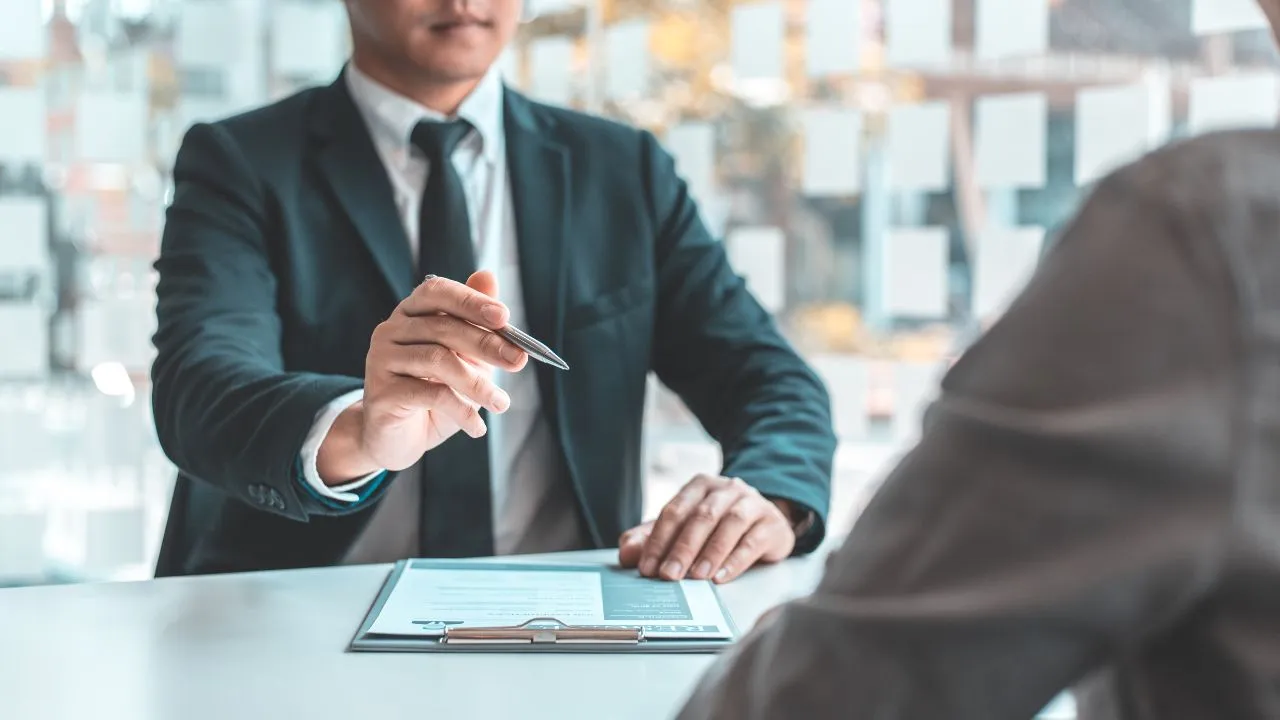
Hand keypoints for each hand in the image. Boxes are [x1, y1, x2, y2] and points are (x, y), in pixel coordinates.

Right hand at [316, 272, 527, 481]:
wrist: (398, 439)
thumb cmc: (435, 394)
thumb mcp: (464, 358)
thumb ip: (476, 322)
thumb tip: (489, 275)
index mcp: (411, 314)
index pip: (438, 292)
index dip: (471, 300)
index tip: (504, 317)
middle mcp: (391, 331)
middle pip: (442, 327)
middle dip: (486, 344)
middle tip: (518, 361)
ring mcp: (381, 360)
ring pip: (437, 360)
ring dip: (478, 384)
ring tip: (501, 403)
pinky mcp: (380, 393)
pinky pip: (429, 395)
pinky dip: (461, 411)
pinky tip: (477, 427)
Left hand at [618, 475, 795, 583]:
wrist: (765, 521)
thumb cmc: (718, 525)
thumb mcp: (683, 528)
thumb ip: (651, 538)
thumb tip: (627, 553)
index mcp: (699, 486)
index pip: (674, 510)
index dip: (658, 539)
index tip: (647, 567)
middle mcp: (727, 489)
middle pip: (701, 516)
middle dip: (682, 548)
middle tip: (668, 575)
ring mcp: (752, 503)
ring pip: (729, 524)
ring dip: (710, 552)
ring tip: (696, 577)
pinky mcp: (771, 524)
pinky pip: (753, 541)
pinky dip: (735, 560)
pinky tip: (721, 577)